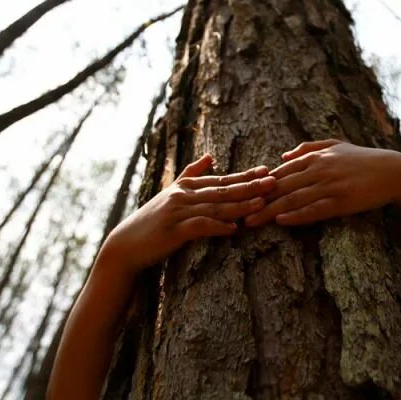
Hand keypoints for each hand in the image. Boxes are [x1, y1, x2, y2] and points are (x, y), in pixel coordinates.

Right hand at [100, 154, 275, 275]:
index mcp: (186, 185)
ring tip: (261, 203)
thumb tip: (210, 155)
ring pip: (215, 207)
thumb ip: (191, 173)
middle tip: (273, 181)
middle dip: (250, 186)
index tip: (267, 170)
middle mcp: (183, 195)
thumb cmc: (152, 220)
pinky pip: (200, 226)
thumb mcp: (171, 191)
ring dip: (240, 205)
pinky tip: (233, 228)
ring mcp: (178, 211)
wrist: (127, 244)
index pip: (222, 179)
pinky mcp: (173, 230)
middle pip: (223, 190)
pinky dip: (217, 226)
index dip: (245, 175)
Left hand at [245, 139, 400, 226]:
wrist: (393, 171)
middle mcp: (319, 169)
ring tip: (250, 222)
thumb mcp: (336, 145)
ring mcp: (330, 186)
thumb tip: (283, 155)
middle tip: (235, 211)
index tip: (240, 194)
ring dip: (270, 212)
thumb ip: (309, 148)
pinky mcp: (342, 201)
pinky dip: (297, 216)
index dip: (259, 184)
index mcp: (316, 157)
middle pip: (281, 187)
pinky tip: (282, 222)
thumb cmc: (363, 159)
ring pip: (293, 200)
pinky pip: (315, 210)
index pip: (280, 171)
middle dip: (257, 200)